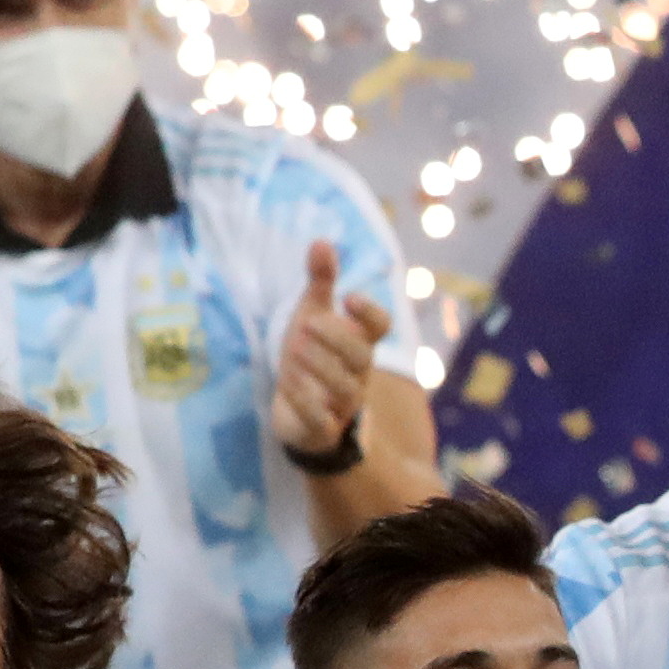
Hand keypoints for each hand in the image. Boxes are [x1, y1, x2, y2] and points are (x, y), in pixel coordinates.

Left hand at [270, 240, 390, 461]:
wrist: (300, 417)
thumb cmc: (311, 359)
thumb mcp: (312, 317)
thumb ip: (320, 283)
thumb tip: (321, 240)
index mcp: (358, 344)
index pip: (381, 328)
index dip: (371, 314)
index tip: (350, 297)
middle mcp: (357, 374)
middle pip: (362, 357)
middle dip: (337, 339)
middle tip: (307, 323)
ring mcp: (342, 403)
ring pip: (344, 387)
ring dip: (320, 366)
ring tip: (295, 348)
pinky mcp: (323, 428)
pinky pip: (322, 417)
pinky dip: (306, 399)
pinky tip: (287, 380)